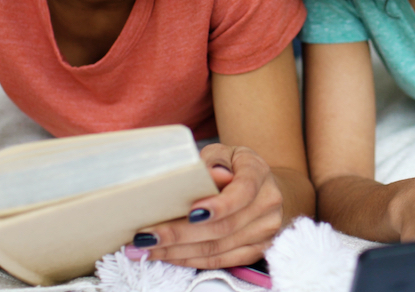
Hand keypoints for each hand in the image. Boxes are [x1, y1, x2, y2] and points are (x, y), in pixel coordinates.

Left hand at [122, 144, 283, 268]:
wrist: (265, 187)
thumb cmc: (236, 167)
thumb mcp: (224, 153)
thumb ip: (211, 162)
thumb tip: (202, 174)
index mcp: (258, 173)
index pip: (242, 192)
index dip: (218, 206)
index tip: (190, 213)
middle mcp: (267, 203)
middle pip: (224, 227)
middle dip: (181, 233)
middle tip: (148, 235)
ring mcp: (265, 230)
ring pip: (219, 248)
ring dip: (179, 251)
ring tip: (148, 248)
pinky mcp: (258, 250)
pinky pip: (222, 261)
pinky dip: (192, 260)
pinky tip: (169, 256)